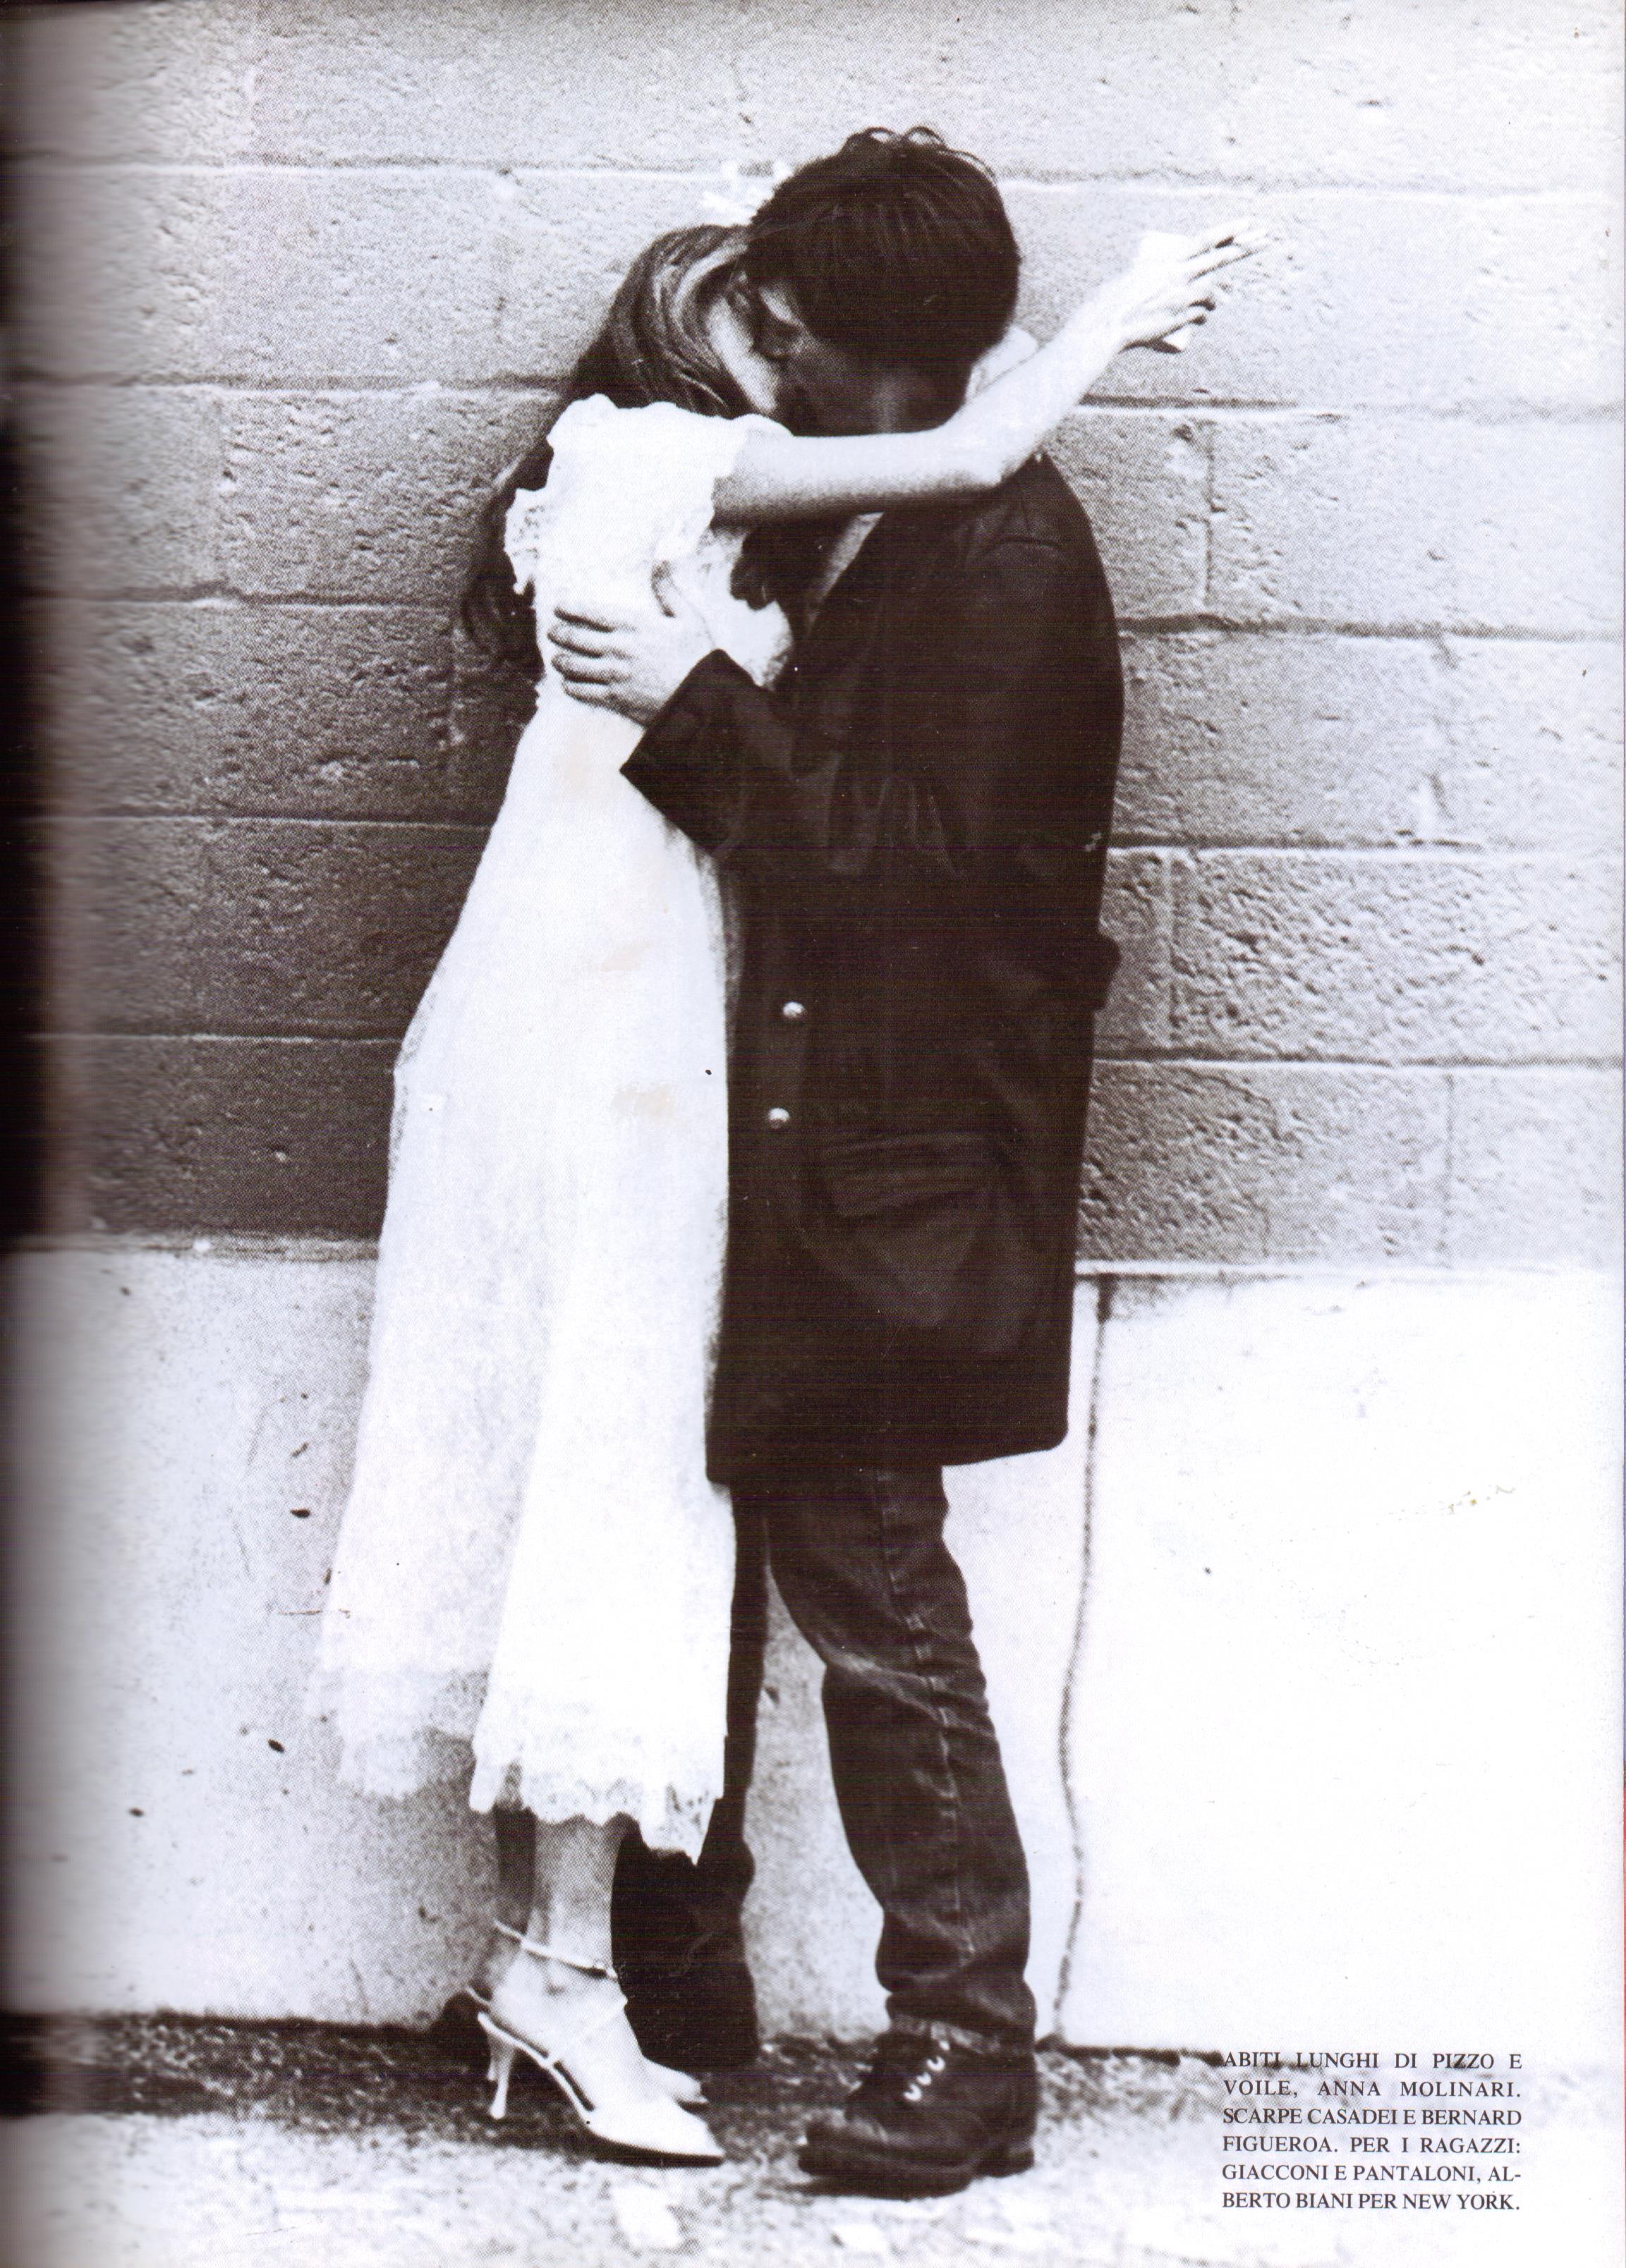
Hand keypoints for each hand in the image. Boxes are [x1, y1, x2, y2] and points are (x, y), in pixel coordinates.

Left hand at [546, 565, 715, 726]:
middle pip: (576, 639)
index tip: (558, 607)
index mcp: (634, 625)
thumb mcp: (688, 616)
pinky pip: (585, 692)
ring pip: (575, 666)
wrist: (703, 697)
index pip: (591, 613)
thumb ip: (668, 588)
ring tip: (556, 659)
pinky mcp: (617, 699)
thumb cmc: (697, 655)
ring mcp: (615, 675)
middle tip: (552, 632)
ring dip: (561, 661)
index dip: (570, 609)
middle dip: (559, 634)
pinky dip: (572, 687)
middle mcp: (618, 648)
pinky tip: (568, 685)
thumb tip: (660, 557)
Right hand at [1101, 224, 1264, 355]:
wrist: (1108, 323)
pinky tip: (1201, 319)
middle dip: (1247, 248)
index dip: (1229, 231)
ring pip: (1213, 293)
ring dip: (1219, 296)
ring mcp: (1182, 297)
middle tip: (1269, 238)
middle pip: (1221, 260)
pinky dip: (1203, 316)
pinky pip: (1201, 315)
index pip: (1206, 241)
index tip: (1248, 223)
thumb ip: (1163, 275)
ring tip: (1222, 298)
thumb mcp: (1139, 276)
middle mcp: (1179, 275)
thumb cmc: (1116, 298)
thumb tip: (1182, 280)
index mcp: (1168, 259)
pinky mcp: (1180, 318)